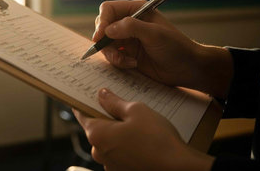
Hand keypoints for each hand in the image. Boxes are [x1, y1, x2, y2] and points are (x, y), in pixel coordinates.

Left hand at [73, 88, 213, 170]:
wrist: (177, 168)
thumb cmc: (157, 139)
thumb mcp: (136, 111)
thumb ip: (114, 102)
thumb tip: (101, 95)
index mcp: (97, 134)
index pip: (82, 115)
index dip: (83, 103)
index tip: (83, 96)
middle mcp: (99, 153)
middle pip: (97, 129)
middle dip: (107, 118)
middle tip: (123, 108)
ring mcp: (110, 165)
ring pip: (109, 143)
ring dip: (118, 133)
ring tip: (138, 126)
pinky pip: (119, 154)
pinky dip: (126, 146)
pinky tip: (142, 140)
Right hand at [93, 0, 232, 97]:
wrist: (187, 68)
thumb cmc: (176, 47)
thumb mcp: (154, 34)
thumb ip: (131, 27)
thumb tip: (107, 29)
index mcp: (136, 10)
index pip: (109, 9)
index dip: (102, 22)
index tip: (100, 37)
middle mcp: (129, 23)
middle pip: (103, 26)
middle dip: (104, 41)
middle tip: (113, 53)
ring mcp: (127, 39)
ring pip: (105, 44)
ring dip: (112, 54)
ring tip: (127, 61)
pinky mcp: (127, 54)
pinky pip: (112, 56)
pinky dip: (118, 62)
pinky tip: (133, 64)